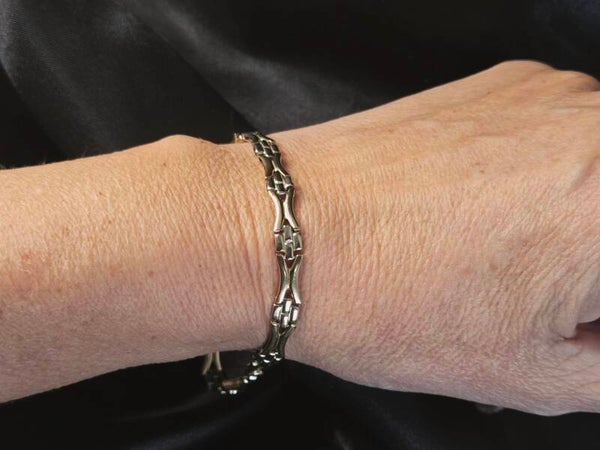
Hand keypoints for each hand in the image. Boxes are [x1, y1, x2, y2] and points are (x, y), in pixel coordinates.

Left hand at [243, 60, 599, 414]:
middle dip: (594, 265)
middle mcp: (598, 126)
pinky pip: (568, 134)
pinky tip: (491, 208)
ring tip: (511, 252)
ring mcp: (552, 93)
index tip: (579, 316)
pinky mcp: (507, 82)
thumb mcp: (531, 372)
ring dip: (584, 216)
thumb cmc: (387, 302)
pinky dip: (555, 174)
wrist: (287, 230)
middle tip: (556, 297)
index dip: (597, 303)